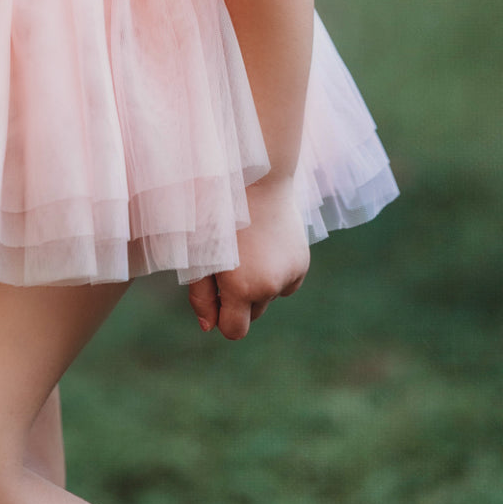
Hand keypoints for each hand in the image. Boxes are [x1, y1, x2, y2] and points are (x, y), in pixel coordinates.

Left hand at [187, 175, 309, 339]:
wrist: (256, 173)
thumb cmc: (216, 210)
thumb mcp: (199, 252)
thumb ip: (201, 293)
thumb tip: (208, 326)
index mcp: (242, 287)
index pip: (233, 330)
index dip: (220, 316)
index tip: (214, 293)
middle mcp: (271, 287)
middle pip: (251, 314)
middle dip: (238, 299)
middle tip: (226, 262)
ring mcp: (290, 274)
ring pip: (269, 297)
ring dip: (257, 284)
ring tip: (245, 247)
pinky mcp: (302, 262)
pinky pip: (286, 282)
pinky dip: (275, 272)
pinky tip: (263, 245)